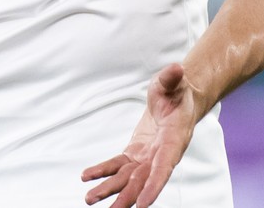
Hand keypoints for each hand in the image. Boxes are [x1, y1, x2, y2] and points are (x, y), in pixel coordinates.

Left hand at [81, 62, 203, 207]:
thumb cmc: (176, 92)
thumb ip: (172, 79)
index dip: (154, 185)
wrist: (176, 101)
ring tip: (89, 199)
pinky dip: (103, 171)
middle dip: (127, 196)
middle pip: (143, 180)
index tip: (143, 204)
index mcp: (173, 141)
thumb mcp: (173, 82)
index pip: (164, 167)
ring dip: (109, 189)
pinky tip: (87, 177)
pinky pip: (118, 165)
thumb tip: (176, 68)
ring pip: (128, 178)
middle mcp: (161, 154)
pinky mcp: (136, 153)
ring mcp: (148, 156)